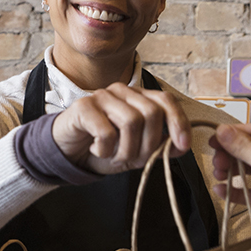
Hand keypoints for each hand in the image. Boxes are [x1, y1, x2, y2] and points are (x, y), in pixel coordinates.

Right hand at [51, 84, 191, 175]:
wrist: (67, 151)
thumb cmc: (102, 148)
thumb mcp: (136, 152)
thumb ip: (158, 147)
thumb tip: (182, 146)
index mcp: (137, 97)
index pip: (166, 101)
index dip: (178, 122)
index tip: (183, 145)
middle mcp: (121, 91)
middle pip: (151, 113)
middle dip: (147, 145)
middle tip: (132, 159)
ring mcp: (102, 96)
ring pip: (131, 122)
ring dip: (125, 150)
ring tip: (114, 156)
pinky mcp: (83, 106)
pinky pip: (106, 132)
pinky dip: (105, 150)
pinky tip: (97, 150)